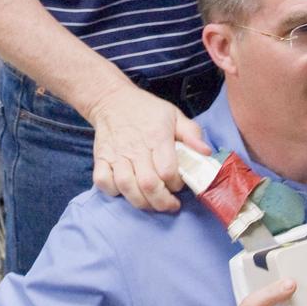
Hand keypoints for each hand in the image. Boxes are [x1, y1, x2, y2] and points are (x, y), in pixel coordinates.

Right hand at [88, 83, 210, 212]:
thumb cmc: (147, 110)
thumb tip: (206, 153)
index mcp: (157, 136)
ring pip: (126, 187)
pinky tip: (126, 191)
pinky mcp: (100, 158)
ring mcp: (115, 154)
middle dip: (162, 202)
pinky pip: (103, 182)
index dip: (176, 183)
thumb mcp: (174, 115)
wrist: (112, 99)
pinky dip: (114, 192)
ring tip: (152, 203)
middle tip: (170, 205)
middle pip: (148, 184)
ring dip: (141, 202)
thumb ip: (192, 134)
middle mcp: (135, 147)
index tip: (180, 184)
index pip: (168, 170)